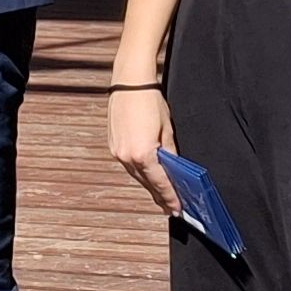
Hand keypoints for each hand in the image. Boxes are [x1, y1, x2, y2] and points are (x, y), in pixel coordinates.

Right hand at [107, 87, 184, 213]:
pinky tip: (148, 175)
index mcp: (143, 154)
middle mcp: (127, 157)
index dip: (170, 197)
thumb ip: (171, 153)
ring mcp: (117, 152)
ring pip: (137, 175)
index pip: (160, 183)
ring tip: (161, 195)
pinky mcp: (113, 145)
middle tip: (170, 207)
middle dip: (160, 195)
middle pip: (147, 182)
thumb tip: (174, 168)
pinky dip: (140, 171)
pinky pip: (129, 165)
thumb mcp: (167, 129)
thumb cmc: (150, 101)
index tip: (177, 208)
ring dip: (149, 184)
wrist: (130, 82)